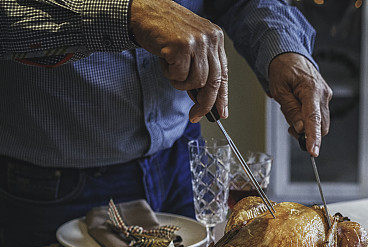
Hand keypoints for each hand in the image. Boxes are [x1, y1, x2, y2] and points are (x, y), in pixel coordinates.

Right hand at [129, 0, 227, 121]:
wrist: (144, 11)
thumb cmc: (164, 31)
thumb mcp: (189, 47)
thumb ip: (199, 68)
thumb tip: (202, 99)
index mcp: (215, 37)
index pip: (224, 73)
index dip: (222, 96)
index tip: (221, 112)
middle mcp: (210, 38)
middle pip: (214, 82)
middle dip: (204, 103)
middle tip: (195, 115)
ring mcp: (197, 42)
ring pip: (196, 81)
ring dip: (180, 82)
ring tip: (171, 68)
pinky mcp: (181, 46)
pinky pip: (179, 76)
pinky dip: (169, 74)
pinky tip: (164, 59)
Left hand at [268, 53, 331, 156]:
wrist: (289, 53)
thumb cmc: (282, 68)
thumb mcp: (280, 91)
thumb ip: (291, 111)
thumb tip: (300, 128)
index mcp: (311, 89)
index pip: (314, 119)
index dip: (313, 137)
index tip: (313, 151)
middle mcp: (323, 93)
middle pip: (321, 125)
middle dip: (307, 132)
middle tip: (291, 127)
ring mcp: (325, 95)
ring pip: (320, 122)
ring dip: (306, 125)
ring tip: (292, 112)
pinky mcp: (324, 97)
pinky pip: (318, 115)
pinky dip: (308, 118)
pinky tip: (298, 110)